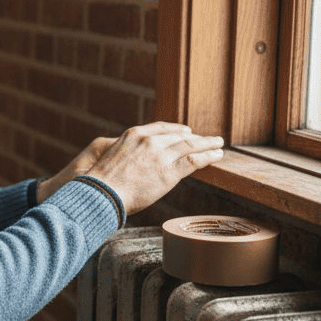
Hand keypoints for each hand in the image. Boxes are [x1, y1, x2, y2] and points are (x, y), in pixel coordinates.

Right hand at [37, 122, 224, 213]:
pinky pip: (194, 161)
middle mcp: (149, 141)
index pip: (160, 128)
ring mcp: (160, 155)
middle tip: (208, 138)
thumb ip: (127, 154)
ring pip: (190, 146)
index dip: (175, 129)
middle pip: (178, 136)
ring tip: (218, 144)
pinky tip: (217, 156)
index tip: (185, 131)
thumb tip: (133, 163)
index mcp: (133, 135)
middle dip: (195, 137)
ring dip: (207, 144)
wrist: (102, 193)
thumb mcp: (111, 157)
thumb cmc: (102, 182)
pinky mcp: (169, 172)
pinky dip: (208, 157)